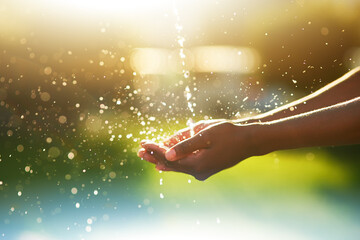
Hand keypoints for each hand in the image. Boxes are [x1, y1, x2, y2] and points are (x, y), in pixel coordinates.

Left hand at [139, 122, 258, 180]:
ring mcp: (202, 172)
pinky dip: (174, 161)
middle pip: (171, 164)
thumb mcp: (205, 136)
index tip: (142, 143)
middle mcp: (198, 172)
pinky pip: (185, 165)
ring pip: (177, 166)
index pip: (169, 158)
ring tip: (147, 155)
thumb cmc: (228, 134)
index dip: (155, 150)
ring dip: (162, 159)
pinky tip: (164, 162)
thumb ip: (185, 146)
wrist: (248, 141)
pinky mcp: (206, 168)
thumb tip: (166, 156)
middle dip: (155, 156)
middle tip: (139, 152)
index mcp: (197, 164)